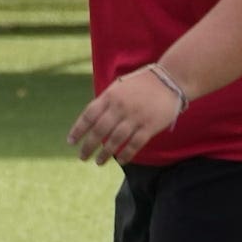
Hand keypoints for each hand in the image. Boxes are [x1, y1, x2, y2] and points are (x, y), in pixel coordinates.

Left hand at [68, 67, 183, 166]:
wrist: (170, 79)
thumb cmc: (141, 84)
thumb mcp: (119, 87)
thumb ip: (105, 102)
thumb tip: (91, 120)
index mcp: (110, 96)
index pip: (89, 115)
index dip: (78, 130)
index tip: (71, 142)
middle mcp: (120, 107)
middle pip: (100, 130)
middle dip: (88, 146)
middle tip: (82, 157)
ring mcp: (135, 117)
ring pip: (115, 140)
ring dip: (105, 153)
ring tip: (98, 162)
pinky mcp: (150, 126)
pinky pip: (135, 144)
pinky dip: (126, 154)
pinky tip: (120, 160)